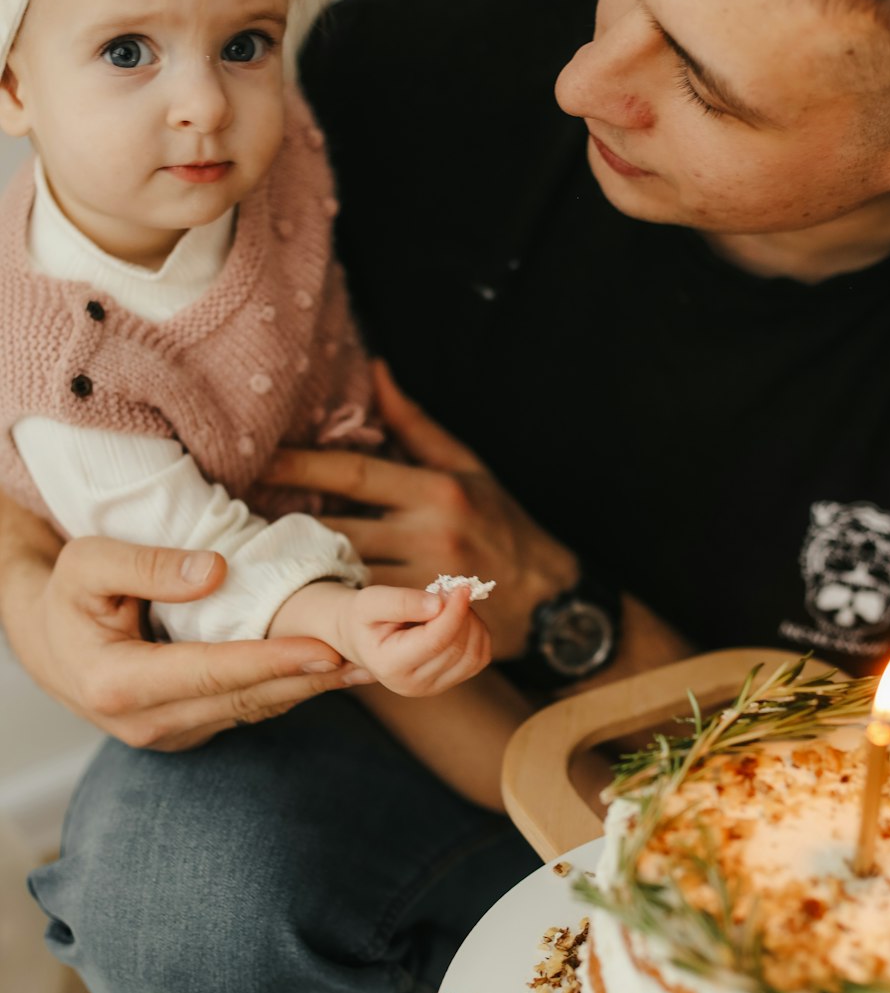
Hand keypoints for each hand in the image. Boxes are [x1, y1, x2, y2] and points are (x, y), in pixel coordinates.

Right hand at [0, 527, 364, 750]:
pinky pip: (244, 712)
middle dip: (308, 680)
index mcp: (117, 684)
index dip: (272, 660)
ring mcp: (167, 735)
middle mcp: (145, 723)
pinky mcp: (186, 733)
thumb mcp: (88, 563)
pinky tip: (327, 674)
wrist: (46, 641)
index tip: (326, 646)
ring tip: (364, 667)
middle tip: (369, 659)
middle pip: (242, 700)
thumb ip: (148, 565)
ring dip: (307, 691)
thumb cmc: (67, 595)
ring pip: (250, 711)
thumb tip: (217, 572)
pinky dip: (287, 692)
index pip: (210, 672)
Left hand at [263, 361, 579, 657]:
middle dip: (284, 524)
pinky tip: (294, 603)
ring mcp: (424, 582)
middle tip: (233, 517)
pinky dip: (330, 607)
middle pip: (336, 527)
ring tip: (251, 560)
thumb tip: (376, 370)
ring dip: (298, 570)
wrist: (552, 602)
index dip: (299, 466)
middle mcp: (428, 533)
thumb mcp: (468, 468)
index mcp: (435, 489)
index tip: (255, 459)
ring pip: (344, 575)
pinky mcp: (422, 622)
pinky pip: (364, 613)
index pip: (353, 472)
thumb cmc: (505, 526)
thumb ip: (415, 424)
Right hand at [272, 580, 489, 695]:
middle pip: (457, 648)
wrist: (364, 639)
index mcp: (389, 666)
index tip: (461, 587)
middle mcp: (412, 686)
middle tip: (450, 591)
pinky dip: (477, 634)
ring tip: (450, 605)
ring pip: (473, 655)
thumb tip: (439, 604)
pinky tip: (459, 620)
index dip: (454, 612)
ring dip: (472, 623)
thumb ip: (401, 601)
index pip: (435, 641)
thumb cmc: (365, 617)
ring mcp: (433, 688)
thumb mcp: (370, 601)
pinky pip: (479, 658)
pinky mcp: (449, 682)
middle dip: (462, 614)